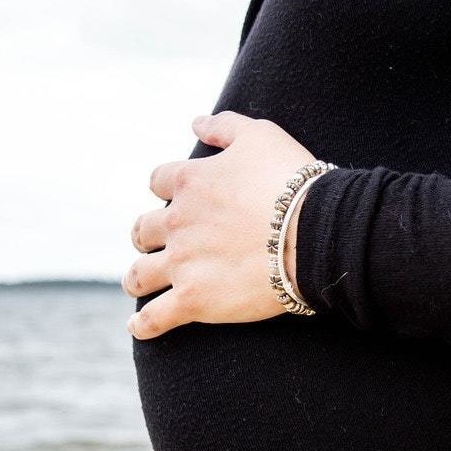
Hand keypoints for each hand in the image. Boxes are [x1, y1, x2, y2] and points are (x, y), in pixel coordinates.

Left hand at [123, 111, 314, 338]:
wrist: (314, 233)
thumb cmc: (292, 181)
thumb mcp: (260, 135)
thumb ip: (224, 126)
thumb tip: (195, 123)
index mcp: (189, 182)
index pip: (157, 182)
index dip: (164, 190)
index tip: (172, 199)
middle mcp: (176, 222)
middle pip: (141, 230)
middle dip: (146, 237)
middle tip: (156, 246)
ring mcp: (180, 263)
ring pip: (138, 274)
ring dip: (136, 278)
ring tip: (138, 285)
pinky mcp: (191, 299)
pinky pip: (154, 317)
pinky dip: (143, 325)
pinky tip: (138, 328)